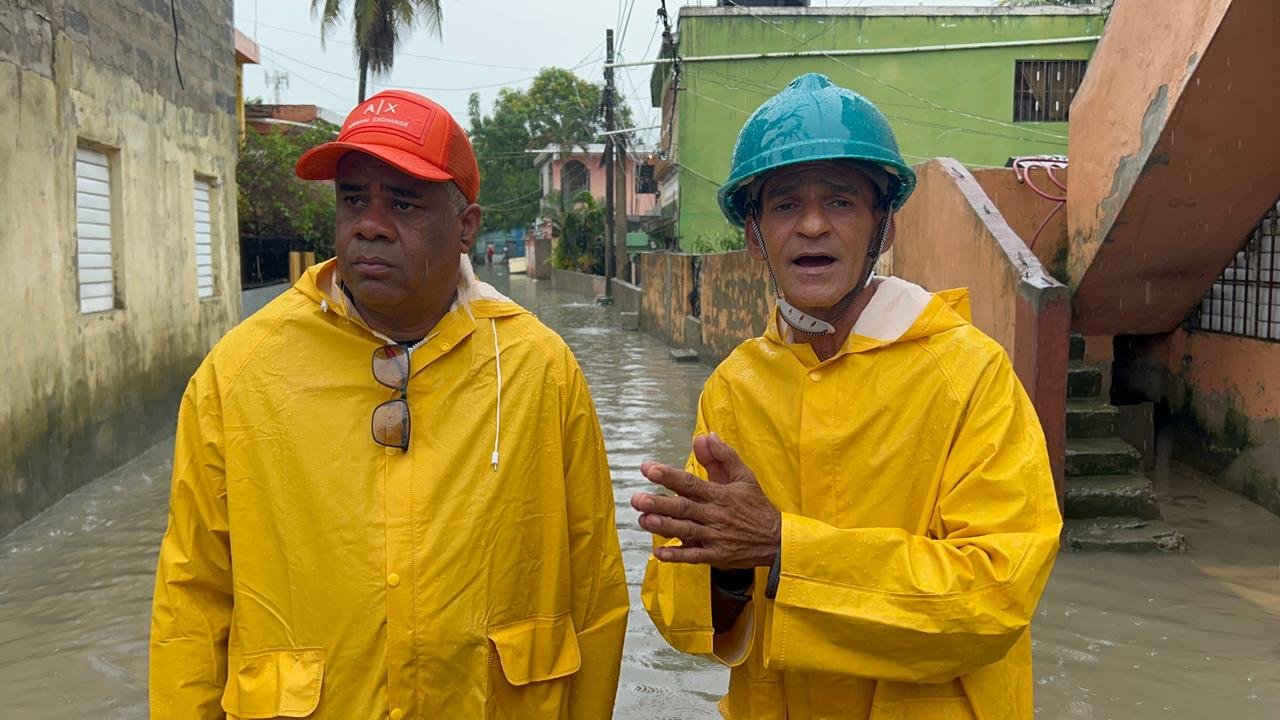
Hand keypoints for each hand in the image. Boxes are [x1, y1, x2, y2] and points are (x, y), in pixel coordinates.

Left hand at [630, 433, 780, 568]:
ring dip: (663, 526)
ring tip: (643, 520)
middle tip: (637, 498)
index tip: (648, 469)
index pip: (691, 483)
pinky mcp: (717, 555)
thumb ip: (722, 456)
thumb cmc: (756, 506)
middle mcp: (715, 515)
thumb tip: (705, 436)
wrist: (776, 540)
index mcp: (720, 494)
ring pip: (686, 530)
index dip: (669, 476)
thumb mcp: (744, 476)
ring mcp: (715, 537)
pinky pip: (694, 556)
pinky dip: (677, 555)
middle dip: (659, 503)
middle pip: (684, 508)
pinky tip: (659, 553)